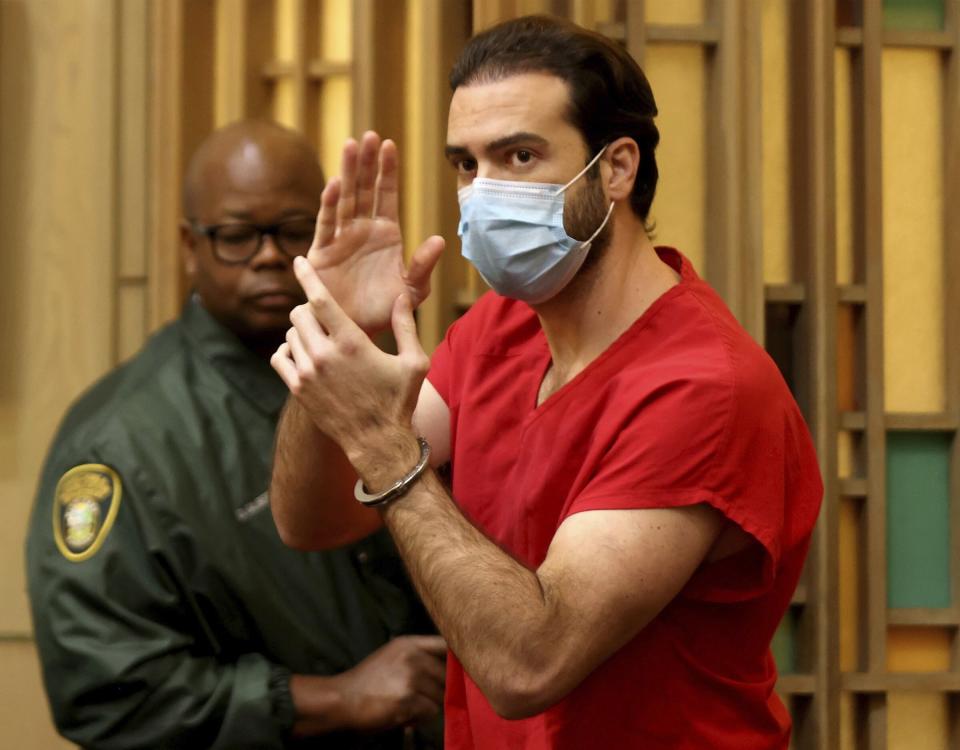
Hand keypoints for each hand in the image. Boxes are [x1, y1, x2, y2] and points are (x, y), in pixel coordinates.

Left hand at [273, 257, 428, 485]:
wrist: (377, 443)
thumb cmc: (399, 401)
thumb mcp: (414, 362)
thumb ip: (406, 326)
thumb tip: (401, 296)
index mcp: (352, 343)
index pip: (319, 300)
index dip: (306, 276)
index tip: (298, 261)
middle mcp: (324, 355)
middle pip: (299, 313)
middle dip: (310, 310)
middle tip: (324, 318)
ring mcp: (307, 373)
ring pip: (290, 334)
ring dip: (302, 331)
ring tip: (321, 341)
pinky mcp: (298, 389)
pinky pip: (279, 356)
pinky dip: (287, 350)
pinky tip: (304, 355)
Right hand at [307, 131, 443, 333]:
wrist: (356, 335)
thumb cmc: (386, 313)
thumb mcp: (412, 291)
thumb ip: (424, 266)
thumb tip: (440, 240)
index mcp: (386, 234)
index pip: (386, 195)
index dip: (387, 171)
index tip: (389, 144)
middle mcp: (362, 231)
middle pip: (364, 190)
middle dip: (366, 163)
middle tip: (368, 135)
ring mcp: (341, 240)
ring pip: (344, 200)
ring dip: (347, 173)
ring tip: (350, 146)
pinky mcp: (322, 254)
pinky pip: (325, 226)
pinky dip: (329, 205)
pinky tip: (335, 184)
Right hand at [334, 635, 446, 730]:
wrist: (342, 699)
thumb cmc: (368, 681)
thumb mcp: (391, 657)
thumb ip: (418, 657)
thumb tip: (450, 668)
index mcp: (408, 643)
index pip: (444, 644)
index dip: (455, 659)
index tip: (458, 670)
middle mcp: (412, 656)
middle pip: (446, 675)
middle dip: (438, 690)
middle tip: (420, 698)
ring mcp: (411, 677)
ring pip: (440, 695)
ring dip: (428, 705)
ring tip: (408, 706)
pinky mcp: (409, 699)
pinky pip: (430, 711)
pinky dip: (420, 718)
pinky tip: (403, 715)